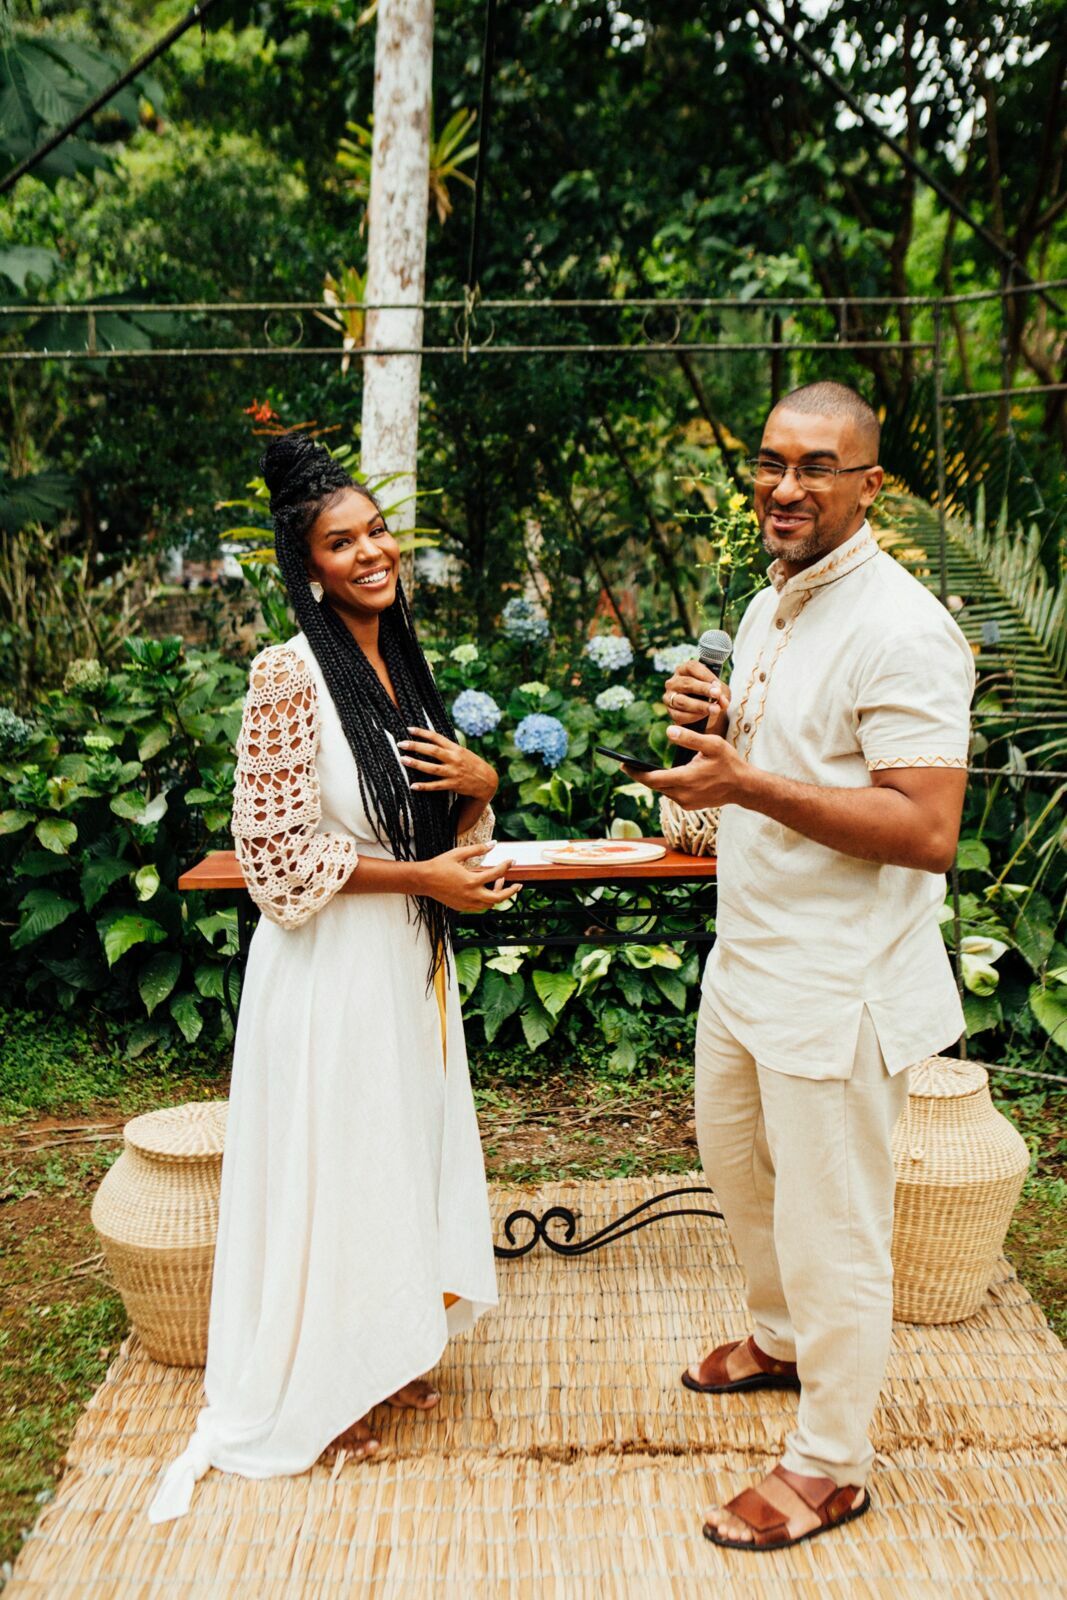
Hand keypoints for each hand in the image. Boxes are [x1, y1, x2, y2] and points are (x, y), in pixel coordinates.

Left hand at [398, 727, 498, 802]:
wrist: (487, 781)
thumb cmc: (472, 764)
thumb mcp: (462, 752)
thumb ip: (448, 747)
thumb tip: (431, 740)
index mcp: (455, 748)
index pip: (436, 737)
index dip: (422, 732)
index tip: (409, 729)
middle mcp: (454, 759)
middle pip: (432, 751)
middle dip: (415, 746)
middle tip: (401, 744)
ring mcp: (453, 772)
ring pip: (432, 768)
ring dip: (416, 764)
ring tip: (402, 760)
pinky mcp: (453, 785)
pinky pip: (436, 786)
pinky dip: (424, 786)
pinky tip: (413, 786)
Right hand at [418, 842, 521, 912]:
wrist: (424, 880)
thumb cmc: (440, 865)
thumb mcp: (458, 853)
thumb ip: (477, 849)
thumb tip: (494, 843)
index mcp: (471, 880)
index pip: (496, 873)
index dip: (506, 866)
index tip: (512, 861)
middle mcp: (471, 894)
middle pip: (498, 898)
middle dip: (511, 892)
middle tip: (518, 885)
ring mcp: (466, 903)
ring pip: (490, 904)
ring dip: (498, 895)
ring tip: (499, 883)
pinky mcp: (462, 907)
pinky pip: (480, 907)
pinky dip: (487, 901)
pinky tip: (486, 891)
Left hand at [624, 726, 751, 808]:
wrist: (744, 787)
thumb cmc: (729, 763)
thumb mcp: (713, 745)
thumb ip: (690, 738)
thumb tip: (669, 730)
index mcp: (686, 779)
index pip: (652, 778)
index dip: (636, 772)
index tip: (623, 765)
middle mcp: (683, 795)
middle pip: (654, 786)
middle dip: (640, 775)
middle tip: (626, 765)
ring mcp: (686, 803)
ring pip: (663, 791)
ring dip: (653, 781)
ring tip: (640, 769)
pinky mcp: (690, 805)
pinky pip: (672, 795)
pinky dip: (666, 786)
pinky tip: (661, 776)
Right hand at [663, 661, 729, 736]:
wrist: (706, 715)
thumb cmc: (711, 696)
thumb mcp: (721, 692)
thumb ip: (722, 694)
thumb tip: (722, 700)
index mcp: (685, 670)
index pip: (692, 667)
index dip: (705, 675)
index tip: (717, 684)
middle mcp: (674, 682)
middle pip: (686, 683)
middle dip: (703, 689)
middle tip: (717, 695)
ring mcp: (669, 697)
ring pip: (681, 701)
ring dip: (699, 706)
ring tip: (714, 709)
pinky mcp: (670, 712)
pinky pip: (679, 715)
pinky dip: (693, 716)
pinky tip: (704, 716)